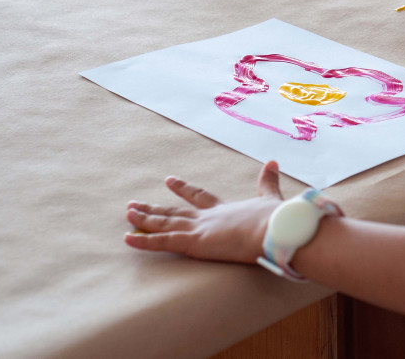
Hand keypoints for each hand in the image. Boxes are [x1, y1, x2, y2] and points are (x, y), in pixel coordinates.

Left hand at [124, 161, 284, 262]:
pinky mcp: (195, 242)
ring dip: (145, 219)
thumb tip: (273, 162)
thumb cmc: (276, 219)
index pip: (199, 197)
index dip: (183, 190)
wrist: (275, 228)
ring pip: (165, 224)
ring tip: (128, 213)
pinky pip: (164, 242)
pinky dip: (145, 240)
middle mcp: (208, 217)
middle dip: (154, 208)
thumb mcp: (271, 199)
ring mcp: (200, 229)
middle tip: (135, 204)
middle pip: (175, 212)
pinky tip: (127, 238)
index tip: (169, 181)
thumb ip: (269, 183)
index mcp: (225, 209)